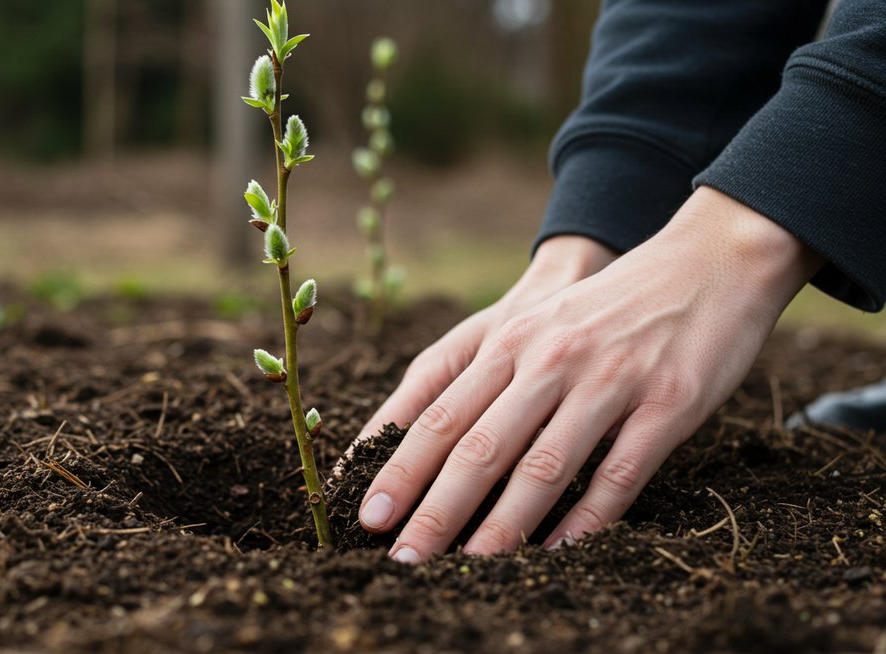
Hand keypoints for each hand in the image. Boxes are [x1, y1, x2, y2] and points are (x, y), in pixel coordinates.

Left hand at [358, 187, 823, 562]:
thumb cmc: (599, 305)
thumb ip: (473, 369)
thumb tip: (410, 431)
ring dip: (503, 525)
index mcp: (508, 341)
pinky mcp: (666, 402)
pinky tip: (559, 551)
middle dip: (435, 509)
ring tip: (471, 566)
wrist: (706, 261)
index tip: (369, 516)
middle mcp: (548, 359)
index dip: (400, 469)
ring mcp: (608, 380)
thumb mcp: (527, 321)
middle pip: (478, 445)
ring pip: (543, 466)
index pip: (438, 414)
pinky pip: (619, 473)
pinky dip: (587, 519)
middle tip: (404, 558)